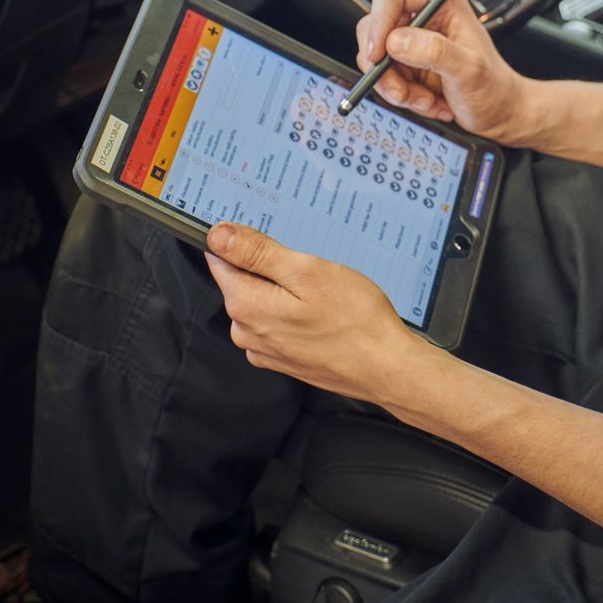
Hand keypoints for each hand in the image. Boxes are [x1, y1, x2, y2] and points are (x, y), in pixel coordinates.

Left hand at [203, 223, 429, 402]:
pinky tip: (321, 311)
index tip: (274, 239)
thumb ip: (257, 252)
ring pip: (261, 301)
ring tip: (321, 290)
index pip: (222, 259)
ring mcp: (264, 349)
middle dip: (269, 266)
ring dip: (284, 290)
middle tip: (308, 265)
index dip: (245, 241)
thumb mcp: (306, 271)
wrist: (385, 367)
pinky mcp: (282, 359)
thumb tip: (217, 235)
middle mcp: (247, 332)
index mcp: (246, 305)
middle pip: (242, 280)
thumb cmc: (354, 319)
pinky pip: (275, 323)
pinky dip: (292, 312)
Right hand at [354, 0, 543, 143]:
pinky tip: (427, 101)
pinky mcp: (404, 64)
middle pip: (375, 27)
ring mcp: (411, 42)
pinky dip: (401, 95)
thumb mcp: (469, 69)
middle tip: (400, 90)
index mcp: (441, 2)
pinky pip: (383, 78)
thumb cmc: (493, 87)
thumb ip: (435, 51)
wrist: (498, 113)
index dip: (379, 20)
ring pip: (375, 58)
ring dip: (395, 87)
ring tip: (425, 100)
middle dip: (384, 66)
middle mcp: (423, 17)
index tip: (377, 53)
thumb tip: (396, 41)